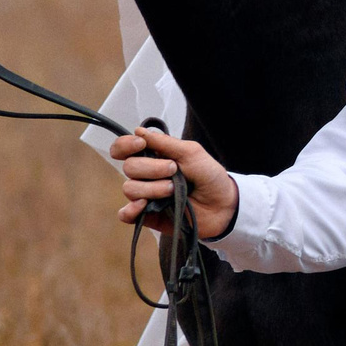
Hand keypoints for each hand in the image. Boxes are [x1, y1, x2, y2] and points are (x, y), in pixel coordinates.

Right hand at [109, 130, 239, 240]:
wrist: (222, 205)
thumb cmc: (209, 176)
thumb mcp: (191, 152)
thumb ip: (164, 142)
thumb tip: (138, 130)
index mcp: (153, 156)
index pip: (123, 148)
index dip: (125, 145)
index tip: (141, 145)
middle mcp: (145, 175)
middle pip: (129, 167)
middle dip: (152, 168)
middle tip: (174, 170)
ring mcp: (145, 195)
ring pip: (130, 189)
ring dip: (153, 188)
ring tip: (173, 191)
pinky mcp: (147, 215)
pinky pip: (126, 214)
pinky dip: (131, 210)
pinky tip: (144, 206)